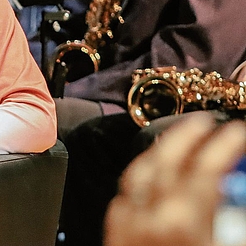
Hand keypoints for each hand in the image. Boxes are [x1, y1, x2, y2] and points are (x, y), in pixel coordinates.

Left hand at [104, 113, 245, 245]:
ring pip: (140, 171)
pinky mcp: (114, 228)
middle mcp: (152, 214)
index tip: (235, 131)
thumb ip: (225, 220)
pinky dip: (140, 175)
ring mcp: (128, 219)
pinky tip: (149, 172)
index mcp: (185, 221)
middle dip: (185, 134)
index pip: (206, 169)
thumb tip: (230, 194)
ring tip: (176, 140)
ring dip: (159, 150)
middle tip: (202, 120)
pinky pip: (125, 191)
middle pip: (166, 159)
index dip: (224, 145)